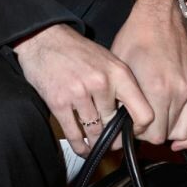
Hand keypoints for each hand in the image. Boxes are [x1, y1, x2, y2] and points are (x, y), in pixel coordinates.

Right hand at [13, 22, 153, 158]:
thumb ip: (120, 86)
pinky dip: (80, 146)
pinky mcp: (59, 102)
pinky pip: (74, 134)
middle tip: (111, 142)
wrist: (43, 38)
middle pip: (115, 125)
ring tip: (97, 145)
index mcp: (119, 73)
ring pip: (95, 132)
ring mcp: (79, 93)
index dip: (139, 128)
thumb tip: (129, 116)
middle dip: (113, 136)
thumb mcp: (107, 61)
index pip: (143, 113)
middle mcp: (101, 83)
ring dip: (96, 142)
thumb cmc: (76, 50)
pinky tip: (83, 148)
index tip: (132, 131)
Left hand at [109, 0, 186, 149]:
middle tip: (139, 123)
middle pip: (165, 135)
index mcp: (156, 88)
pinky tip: (181, 142)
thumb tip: (120, 125)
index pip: (149, 133)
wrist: (161, 15)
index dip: (136, 132)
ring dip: (168, 133)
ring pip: (183, 132)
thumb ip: (123, 99)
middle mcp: (178, 92)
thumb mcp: (120, 68)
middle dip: (150, 134)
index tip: (129, 123)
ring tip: (155, 124)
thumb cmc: (136, 38)